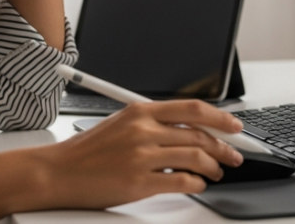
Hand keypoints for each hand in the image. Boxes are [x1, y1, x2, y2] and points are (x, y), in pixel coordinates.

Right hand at [31, 101, 245, 209]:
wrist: (58, 172)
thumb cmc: (88, 152)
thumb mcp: (121, 124)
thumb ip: (153, 125)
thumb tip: (190, 132)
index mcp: (140, 111)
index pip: (192, 109)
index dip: (220, 118)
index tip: (235, 127)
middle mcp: (143, 130)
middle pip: (198, 134)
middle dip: (224, 146)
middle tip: (234, 155)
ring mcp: (141, 156)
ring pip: (195, 156)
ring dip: (213, 166)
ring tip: (217, 172)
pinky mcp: (139, 182)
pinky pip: (181, 182)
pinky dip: (197, 183)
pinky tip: (198, 185)